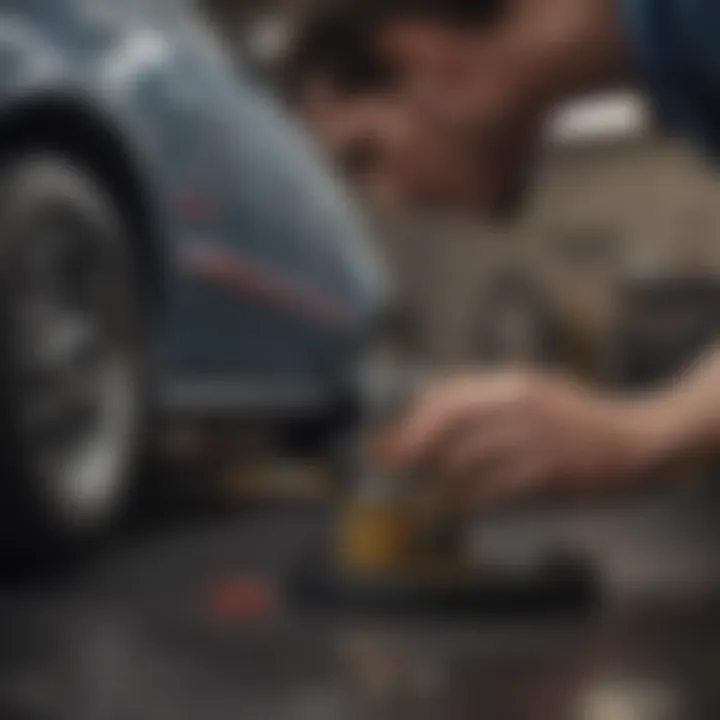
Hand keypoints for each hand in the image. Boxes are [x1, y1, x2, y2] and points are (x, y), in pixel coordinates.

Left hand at [384, 371, 667, 507]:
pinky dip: (468, 499)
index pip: (444, 397)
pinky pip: (490, 489)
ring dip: (440, 478)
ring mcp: (531, 437)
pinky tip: (460, 505)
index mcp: (512, 383)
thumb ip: (488, 406)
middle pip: (444, 423)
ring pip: (462, 459)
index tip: (384, 442)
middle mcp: (516, 403)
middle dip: (409, 446)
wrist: (638, 442)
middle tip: (388, 464)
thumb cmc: (578, 422)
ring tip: (435, 489)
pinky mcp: (546, 472)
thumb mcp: (534, 396)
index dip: (410, 421)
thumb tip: (433, 426)